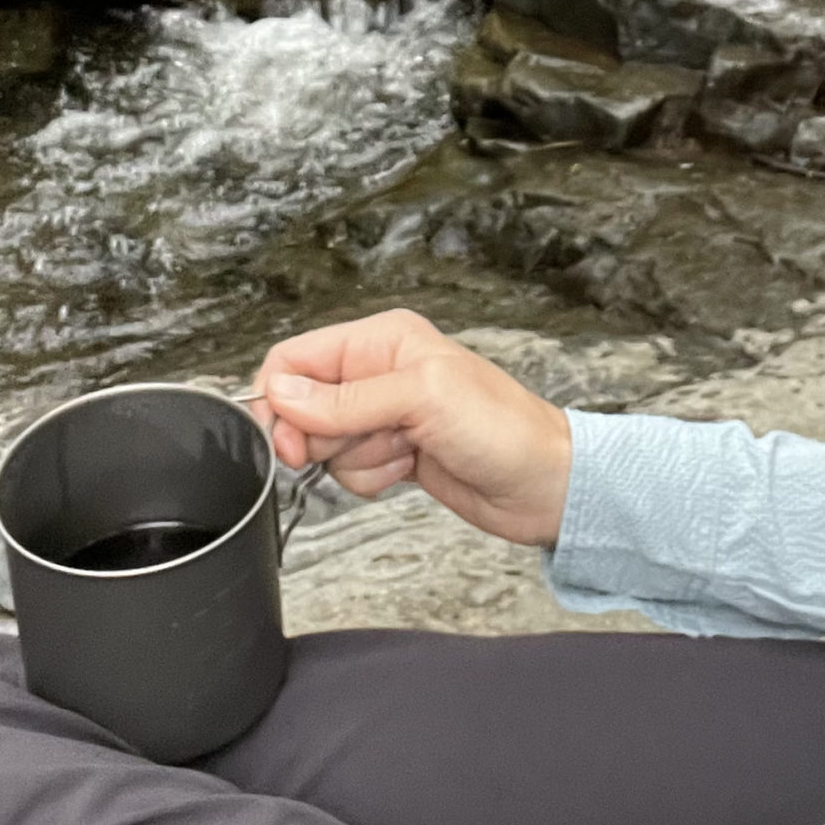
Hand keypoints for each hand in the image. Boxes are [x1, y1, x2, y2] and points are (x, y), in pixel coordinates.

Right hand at [251, 309, 573, 547]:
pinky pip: (349, 470)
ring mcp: (385, 416)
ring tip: (404, 451)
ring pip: (325, 443)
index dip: (280, 399)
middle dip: (323, 436)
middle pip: (303, 405)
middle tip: (362, 442)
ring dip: (357, 459)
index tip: (287, 438)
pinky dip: (371, 477)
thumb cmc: (504, 428)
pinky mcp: (392, 453)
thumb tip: (282, 393)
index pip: (297, 358)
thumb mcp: (421, 398)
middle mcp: (378, 372)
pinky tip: (409, 469)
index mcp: (382, 339)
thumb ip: (346, 398)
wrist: (544, 485)